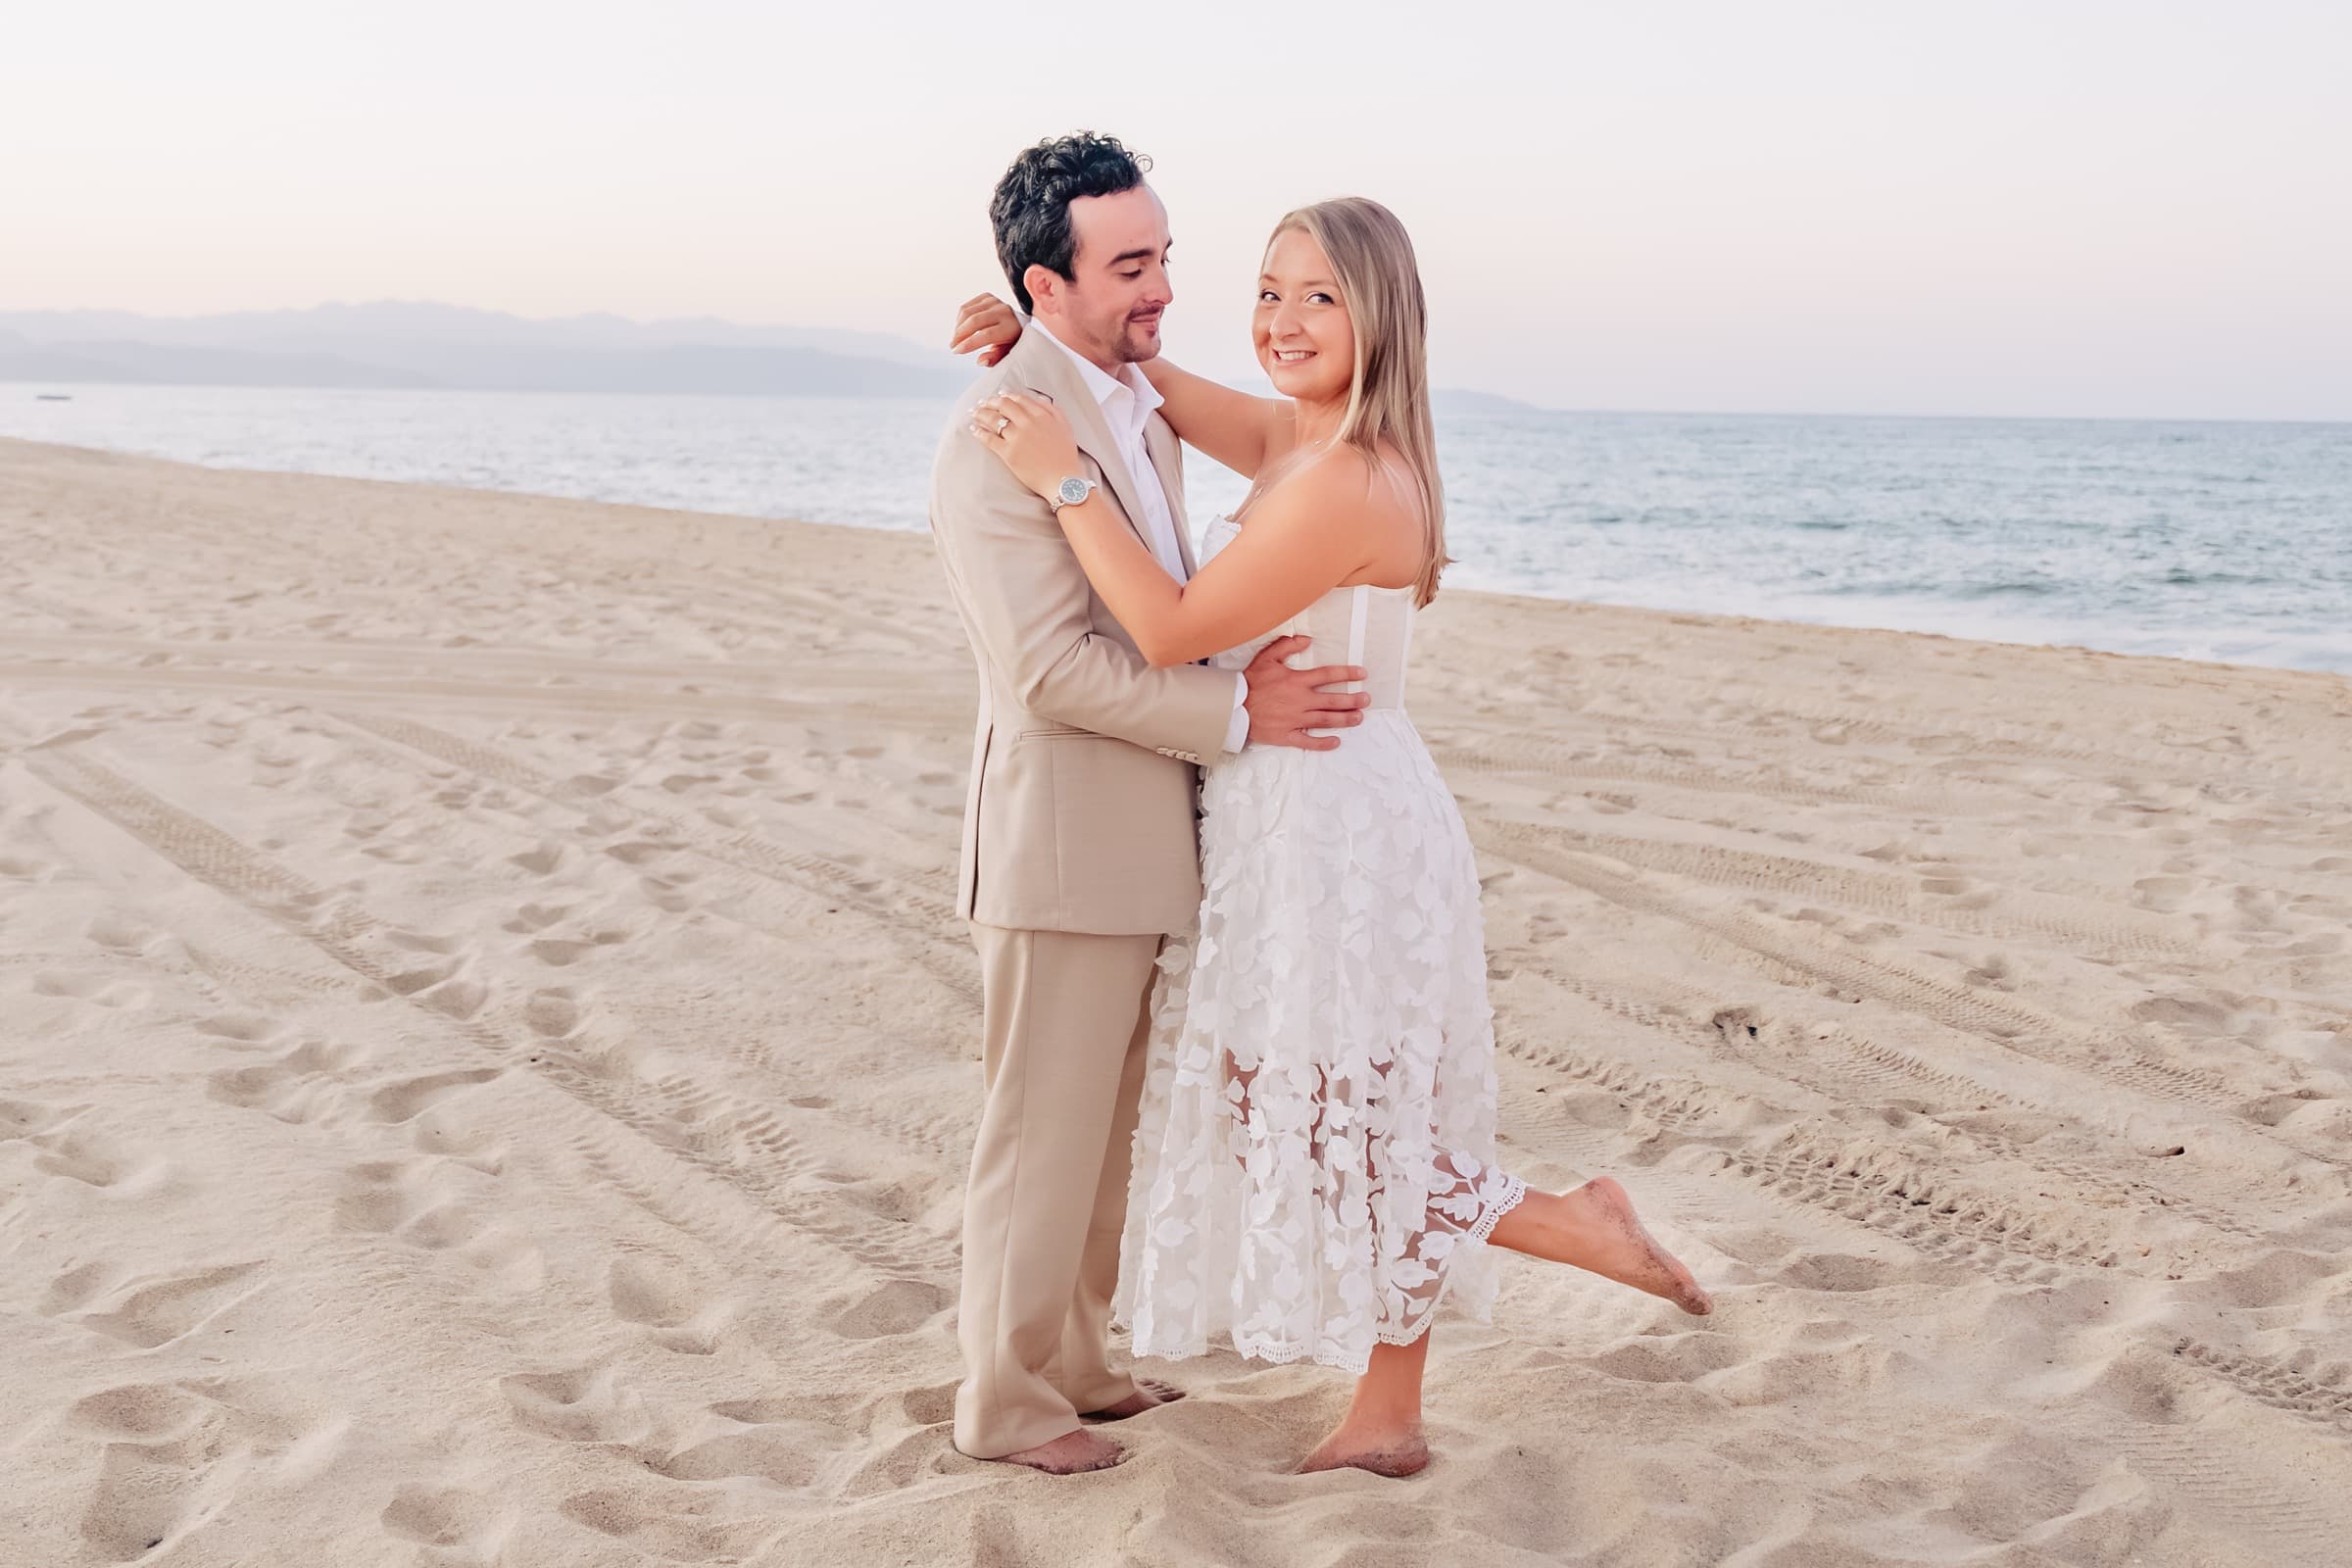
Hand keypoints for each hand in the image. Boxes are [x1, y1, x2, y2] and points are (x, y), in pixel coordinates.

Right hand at [951, 293, 1022, 367]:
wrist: (1019, 323)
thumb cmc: (1011, 342)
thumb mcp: (1007, 353)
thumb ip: (994, 358)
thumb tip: (981, 361)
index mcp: (1011, 326)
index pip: (986, 334)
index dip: (969, 343)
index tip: (957, 351)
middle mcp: (1003, 311)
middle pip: (974, 321)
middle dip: (960, 335)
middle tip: (952, 346)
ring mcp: (994, 301)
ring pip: (967, 312)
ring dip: (958, 327)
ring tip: (955, 339)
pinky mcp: (986, 297)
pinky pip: (966, 307)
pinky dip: (960, 318)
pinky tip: (960, 328)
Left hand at [970, 391, 1082, 507]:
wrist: (1062, 480)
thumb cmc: (1066, 456)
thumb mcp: (1066, 427)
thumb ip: (1052, 410)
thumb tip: (1039, 398)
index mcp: (1041, 415)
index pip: (1019, 399)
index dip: (1006, 395)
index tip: (999, 396)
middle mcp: (1027, 423)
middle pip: (1003, 406)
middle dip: (990, 401)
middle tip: (982, 402)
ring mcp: (1016, 438)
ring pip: (993, 420)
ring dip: (981, 413)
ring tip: (974, 412)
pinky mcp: (1008, 453)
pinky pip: (989, 439)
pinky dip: (979, 432)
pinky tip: (974, 429)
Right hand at [1242, 636, 1369, 751]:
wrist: (1232, 706)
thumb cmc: (1249, 682)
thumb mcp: (1267, 657)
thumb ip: (1287, 646)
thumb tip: (1307, 640)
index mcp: (1297, 681)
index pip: (1328, 675)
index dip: (1348, 674)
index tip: (1362, 675)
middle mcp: (1300, 701)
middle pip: (1333, 700)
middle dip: (1353, 700)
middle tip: (1366, 699)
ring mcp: (1295, 719)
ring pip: (1326, 720)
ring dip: (1345, 719)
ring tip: (1359, 718)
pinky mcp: (1287, 735)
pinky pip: (1308, 741)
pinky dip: (1323, 743)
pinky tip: (1336, 741)